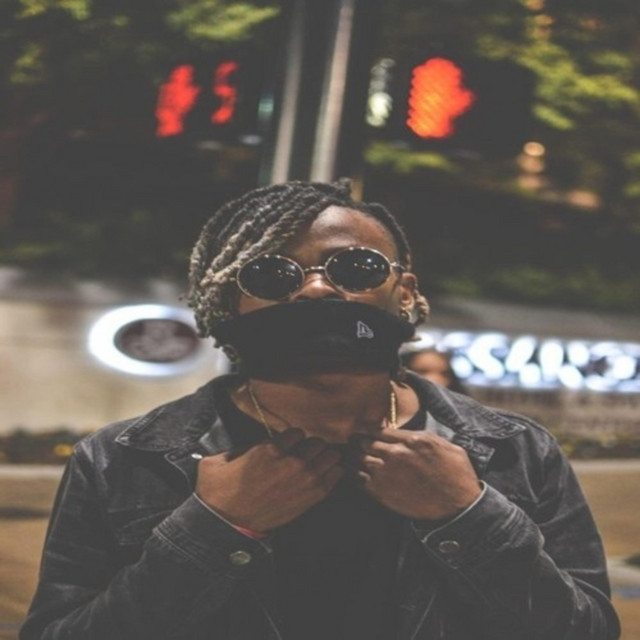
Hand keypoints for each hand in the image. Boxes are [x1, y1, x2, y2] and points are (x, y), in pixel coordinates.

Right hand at [195, 428, 343, 532]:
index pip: (298, 432)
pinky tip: (325, 475)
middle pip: (318, 442)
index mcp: (271, 449)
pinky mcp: (313, 497)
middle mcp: (292, 462)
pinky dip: (333, 473)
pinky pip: (336, 476)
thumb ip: (240, 446)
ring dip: (325, 458)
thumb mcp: (218, 460)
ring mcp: (305, 480)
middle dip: (311, 447)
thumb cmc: (220, 492)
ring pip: (331, 456)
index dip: (293, 438)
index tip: (289, 446)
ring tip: (317, 464)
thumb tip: (253, 444)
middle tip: (304, 455)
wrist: (227, 524)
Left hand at [354, 429, 481, 520]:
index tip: (361, 431)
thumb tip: (407, 434)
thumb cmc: (456, 475)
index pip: (379, 429)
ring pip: (359, 459)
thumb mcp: (446, 446)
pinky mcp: (381, 492)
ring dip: (353, 457)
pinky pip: (359, 479)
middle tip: (351, 442)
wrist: (458, 507)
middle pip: (365, 442)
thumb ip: (423, 437)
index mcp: (412, 439)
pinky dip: (354, 474)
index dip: (367, 429)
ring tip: (349, 456)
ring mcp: (386, 473)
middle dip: (357, 441)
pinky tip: (353, 473)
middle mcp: (396, 454)